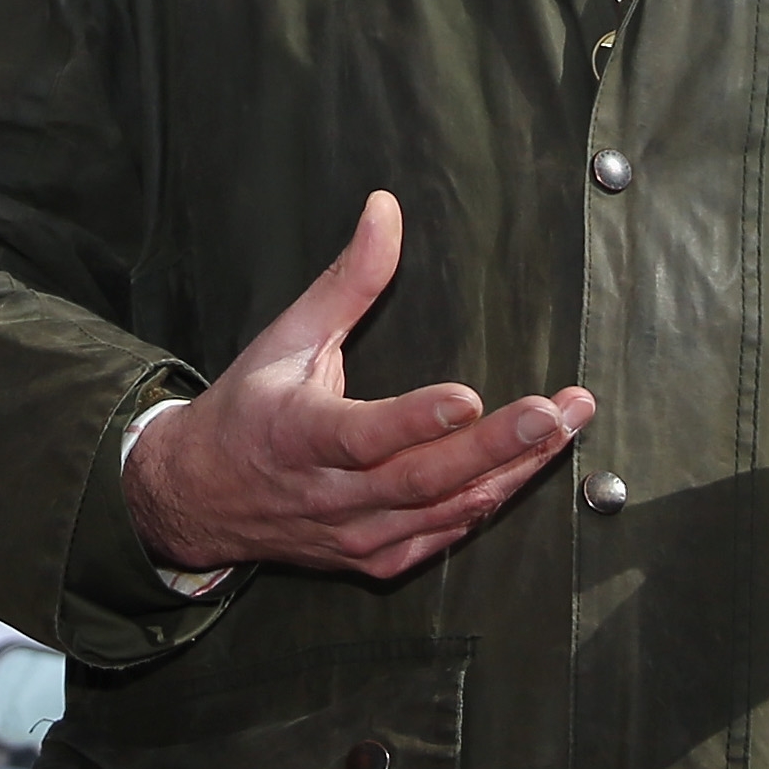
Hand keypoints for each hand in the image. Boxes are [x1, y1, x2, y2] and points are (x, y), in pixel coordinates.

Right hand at [121, 193, 595, 581]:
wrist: (200, 498)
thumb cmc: (249, 409)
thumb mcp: (287, 337)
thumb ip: (349, 280)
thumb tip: (385, 208)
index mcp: (298, 435)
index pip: (362, 435)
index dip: (415, 421)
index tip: (467, 400)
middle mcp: (329, 495)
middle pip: (422, 479)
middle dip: (497, 447)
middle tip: (558, 412)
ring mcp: (355, 535)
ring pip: (444, 512)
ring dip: (512, 472)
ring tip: (567, 428)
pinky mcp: (374, 559)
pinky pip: (442, 537)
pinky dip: (487, 506)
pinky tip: (530, 471)